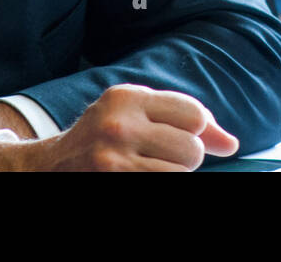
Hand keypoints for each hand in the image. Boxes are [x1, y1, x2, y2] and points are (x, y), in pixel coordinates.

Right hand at [0, 84, 237, 171]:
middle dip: (186, 160)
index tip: (196, 142)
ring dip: (173, 175)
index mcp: (126, 98)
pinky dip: (161, 180)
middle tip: (161, 160)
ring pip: (181, 174)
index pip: (194, 116)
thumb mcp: (132, 116)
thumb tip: (231, 144)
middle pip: (192, 150)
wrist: (49, 168)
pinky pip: (165, 183)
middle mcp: (118, 126)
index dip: (202, 133)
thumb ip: (181, 121)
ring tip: (149, 169)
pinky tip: (141, 175)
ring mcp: (113, 162)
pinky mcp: (113, 182)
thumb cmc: (102, 140)